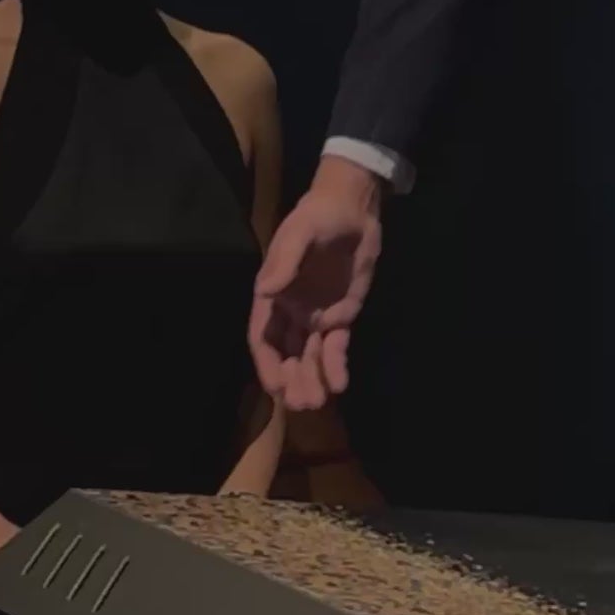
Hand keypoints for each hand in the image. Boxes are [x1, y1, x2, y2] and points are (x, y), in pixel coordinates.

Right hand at [248, 158, 385, 410]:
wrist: (351, 210)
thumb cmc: (317, 217)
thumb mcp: (299, 233)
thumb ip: (285, 262)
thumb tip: (266, 290)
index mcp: (272, 295)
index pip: (263, 337)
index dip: (267, 363)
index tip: (275, 387)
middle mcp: (290, 311)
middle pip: (286, 354)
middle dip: (292, 380)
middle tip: (303, 404)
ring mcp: (316, 316)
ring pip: (309, 356)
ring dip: (312, 380)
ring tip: (319, 402)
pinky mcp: (342, 315)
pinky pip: (336, 346)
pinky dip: (336, 365)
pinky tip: (339, 383)